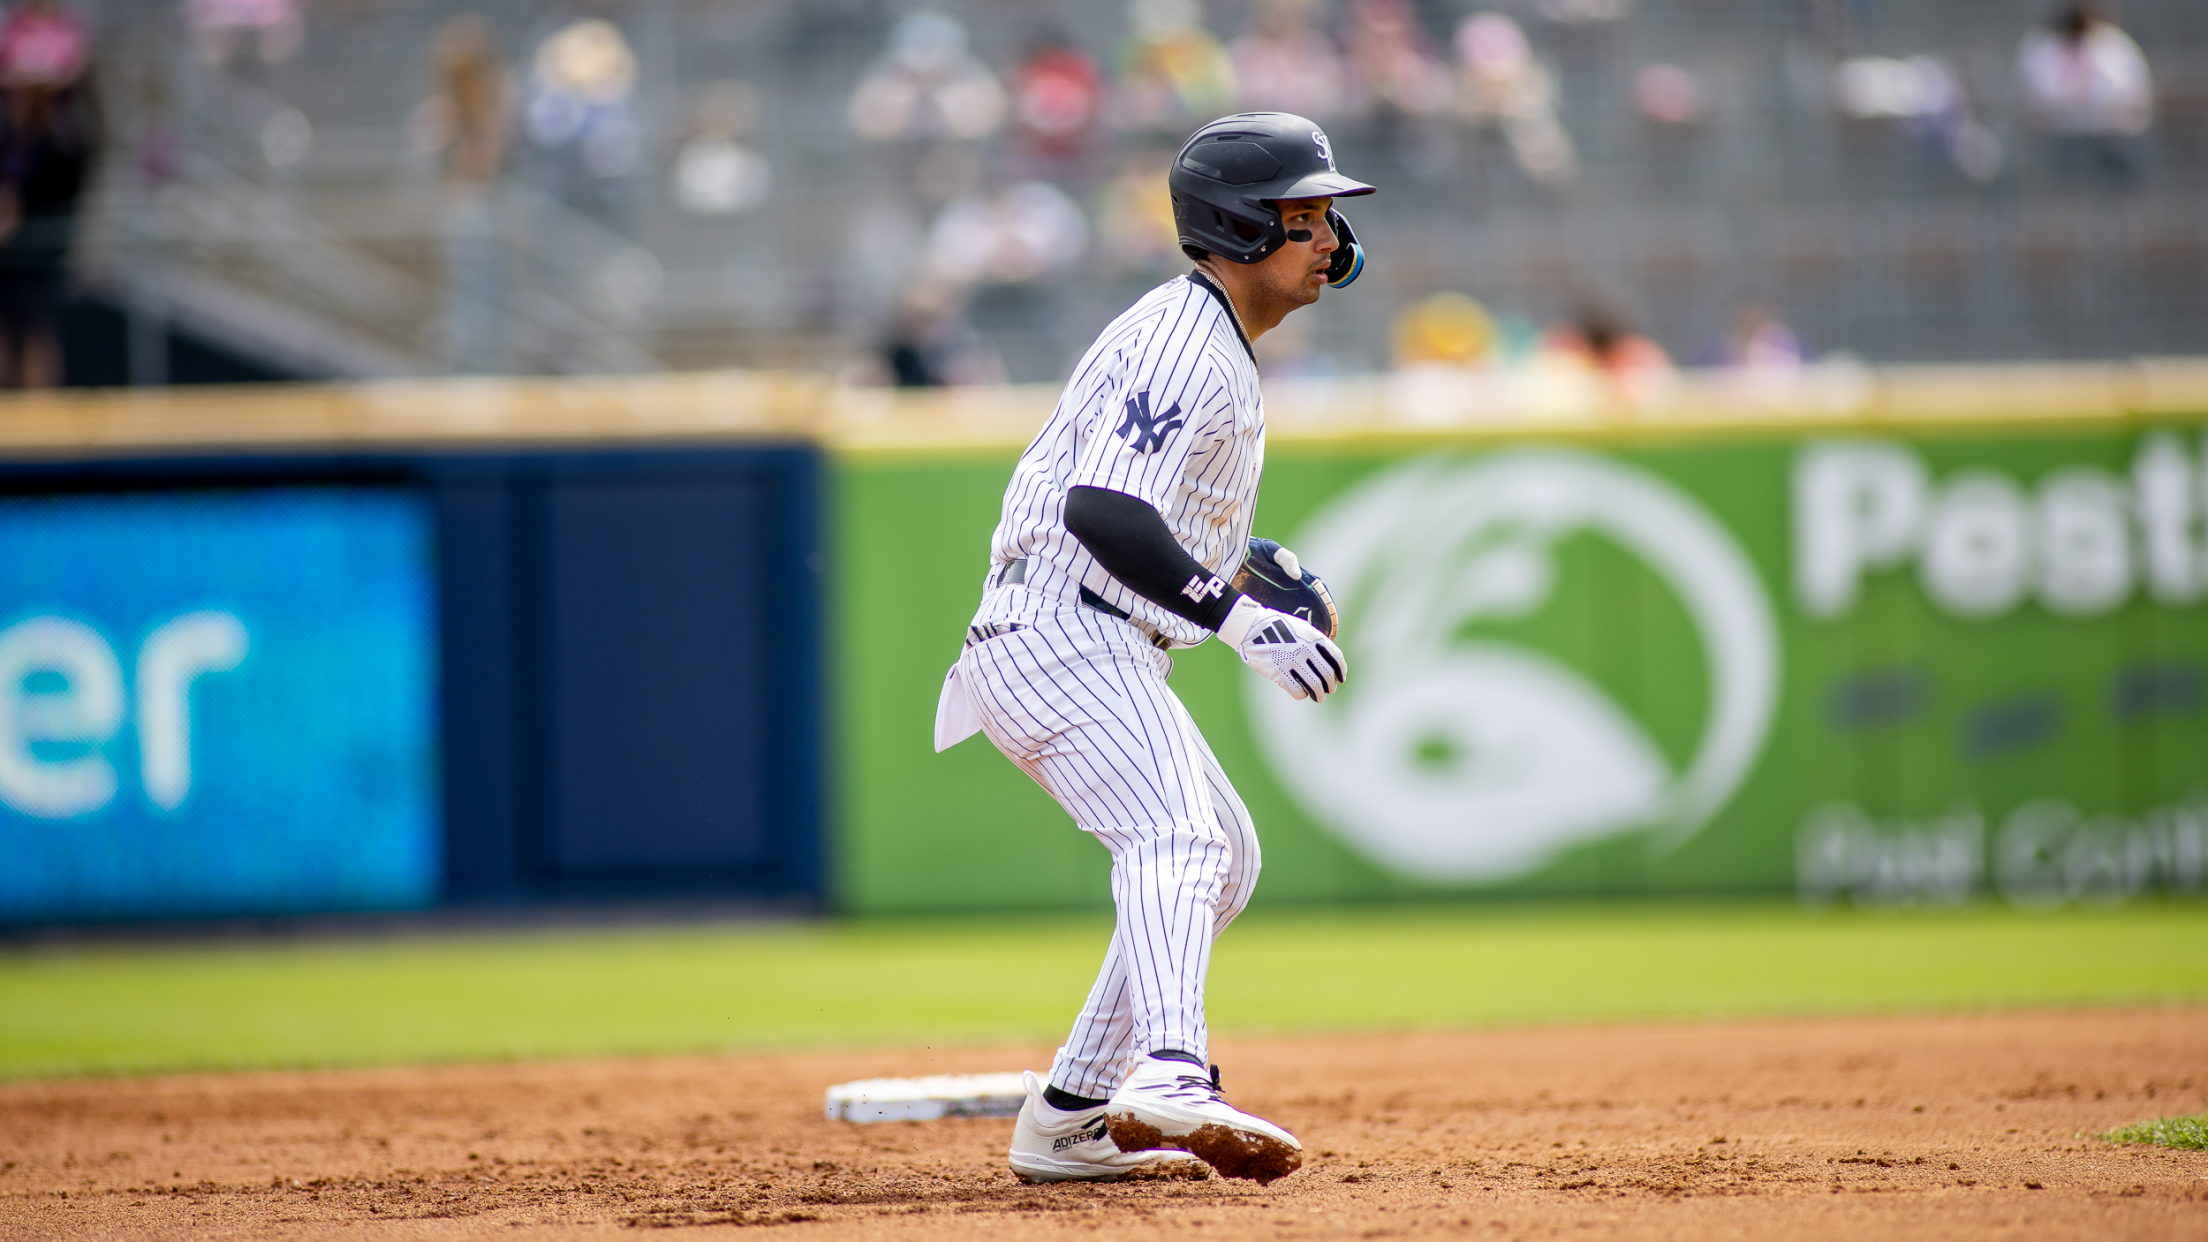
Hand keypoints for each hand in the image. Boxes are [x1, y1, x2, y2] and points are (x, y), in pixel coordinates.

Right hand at [1217, 595, 1345, 700]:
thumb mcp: (1300, 628)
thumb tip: (1327, 660)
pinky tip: (1301, 693)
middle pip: (1327, 674)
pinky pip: (1297, 690)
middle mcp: (1305, 649)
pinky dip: (1301, 694)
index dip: (1341, 670)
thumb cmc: (1276, 627)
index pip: (1335, 657)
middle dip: (1331, 685)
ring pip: (1314, 685)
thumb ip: (1314, 642)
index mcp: (1313, 636)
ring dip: (1319, 694)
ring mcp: (1292, 661)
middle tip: (1330, 690)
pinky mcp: (1279, 672)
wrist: (1250, 627)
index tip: (1341, 678)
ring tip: (1318, 698)